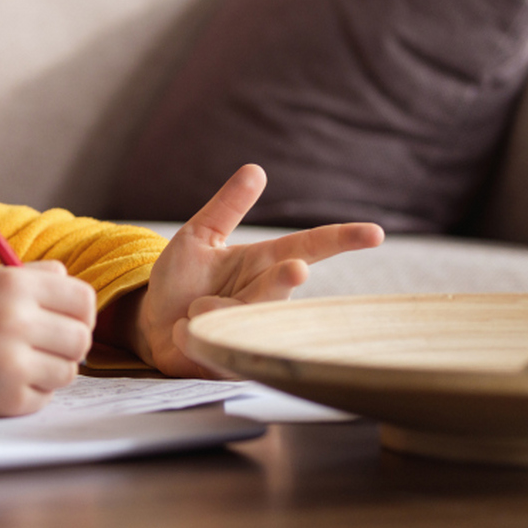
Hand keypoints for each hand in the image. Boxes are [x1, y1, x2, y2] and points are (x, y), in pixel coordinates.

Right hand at [0, 262, 95, 415]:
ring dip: (49, 370)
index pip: (83, 299)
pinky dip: (29, 392)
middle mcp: (14, 321)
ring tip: (16, 363)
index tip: (63, 320)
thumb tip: (79, 293)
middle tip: (41, 346)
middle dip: (67, 344)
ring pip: (68, 371)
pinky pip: (45, 397)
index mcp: (12, 285)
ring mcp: (12, 363)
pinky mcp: (8, 399)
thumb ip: (36, 278)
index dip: (80, 312)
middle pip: (82, 338)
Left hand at [133, 164, 383, 376]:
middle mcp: (266, 296)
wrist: (152, 323)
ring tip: (191, 309)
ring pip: (245, 313)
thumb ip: (227, 207)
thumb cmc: (181, 279)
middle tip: (295, 269)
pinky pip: (215, 340)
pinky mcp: (235, 358)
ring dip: (210, 307)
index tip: (375, 233)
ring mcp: (253, 328)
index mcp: (264, 262)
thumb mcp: (199, 236)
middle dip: (285, 278)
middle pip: (283, 284)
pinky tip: (181, 332)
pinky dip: (188, 332)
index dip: (342, 240)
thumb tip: (256, 169)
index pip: (310, 247)